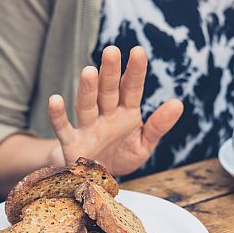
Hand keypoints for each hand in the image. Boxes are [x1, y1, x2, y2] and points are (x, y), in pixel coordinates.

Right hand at [47, 46, 183, 174]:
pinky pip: (63, 128)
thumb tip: (178, 103)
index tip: (138, 51)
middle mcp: (106, 116)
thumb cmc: (121, 156)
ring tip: (89, 71)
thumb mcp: (144, 144)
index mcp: (126, 113)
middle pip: (108, 91)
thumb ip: (159, 126)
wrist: (97, 181)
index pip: (131, 88)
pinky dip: (58, 116)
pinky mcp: (72, 144)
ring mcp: (88, 128)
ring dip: (87, 89)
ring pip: (87, 105)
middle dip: (109, 72)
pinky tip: (55, 100)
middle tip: (111, 51)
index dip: (135, 71)